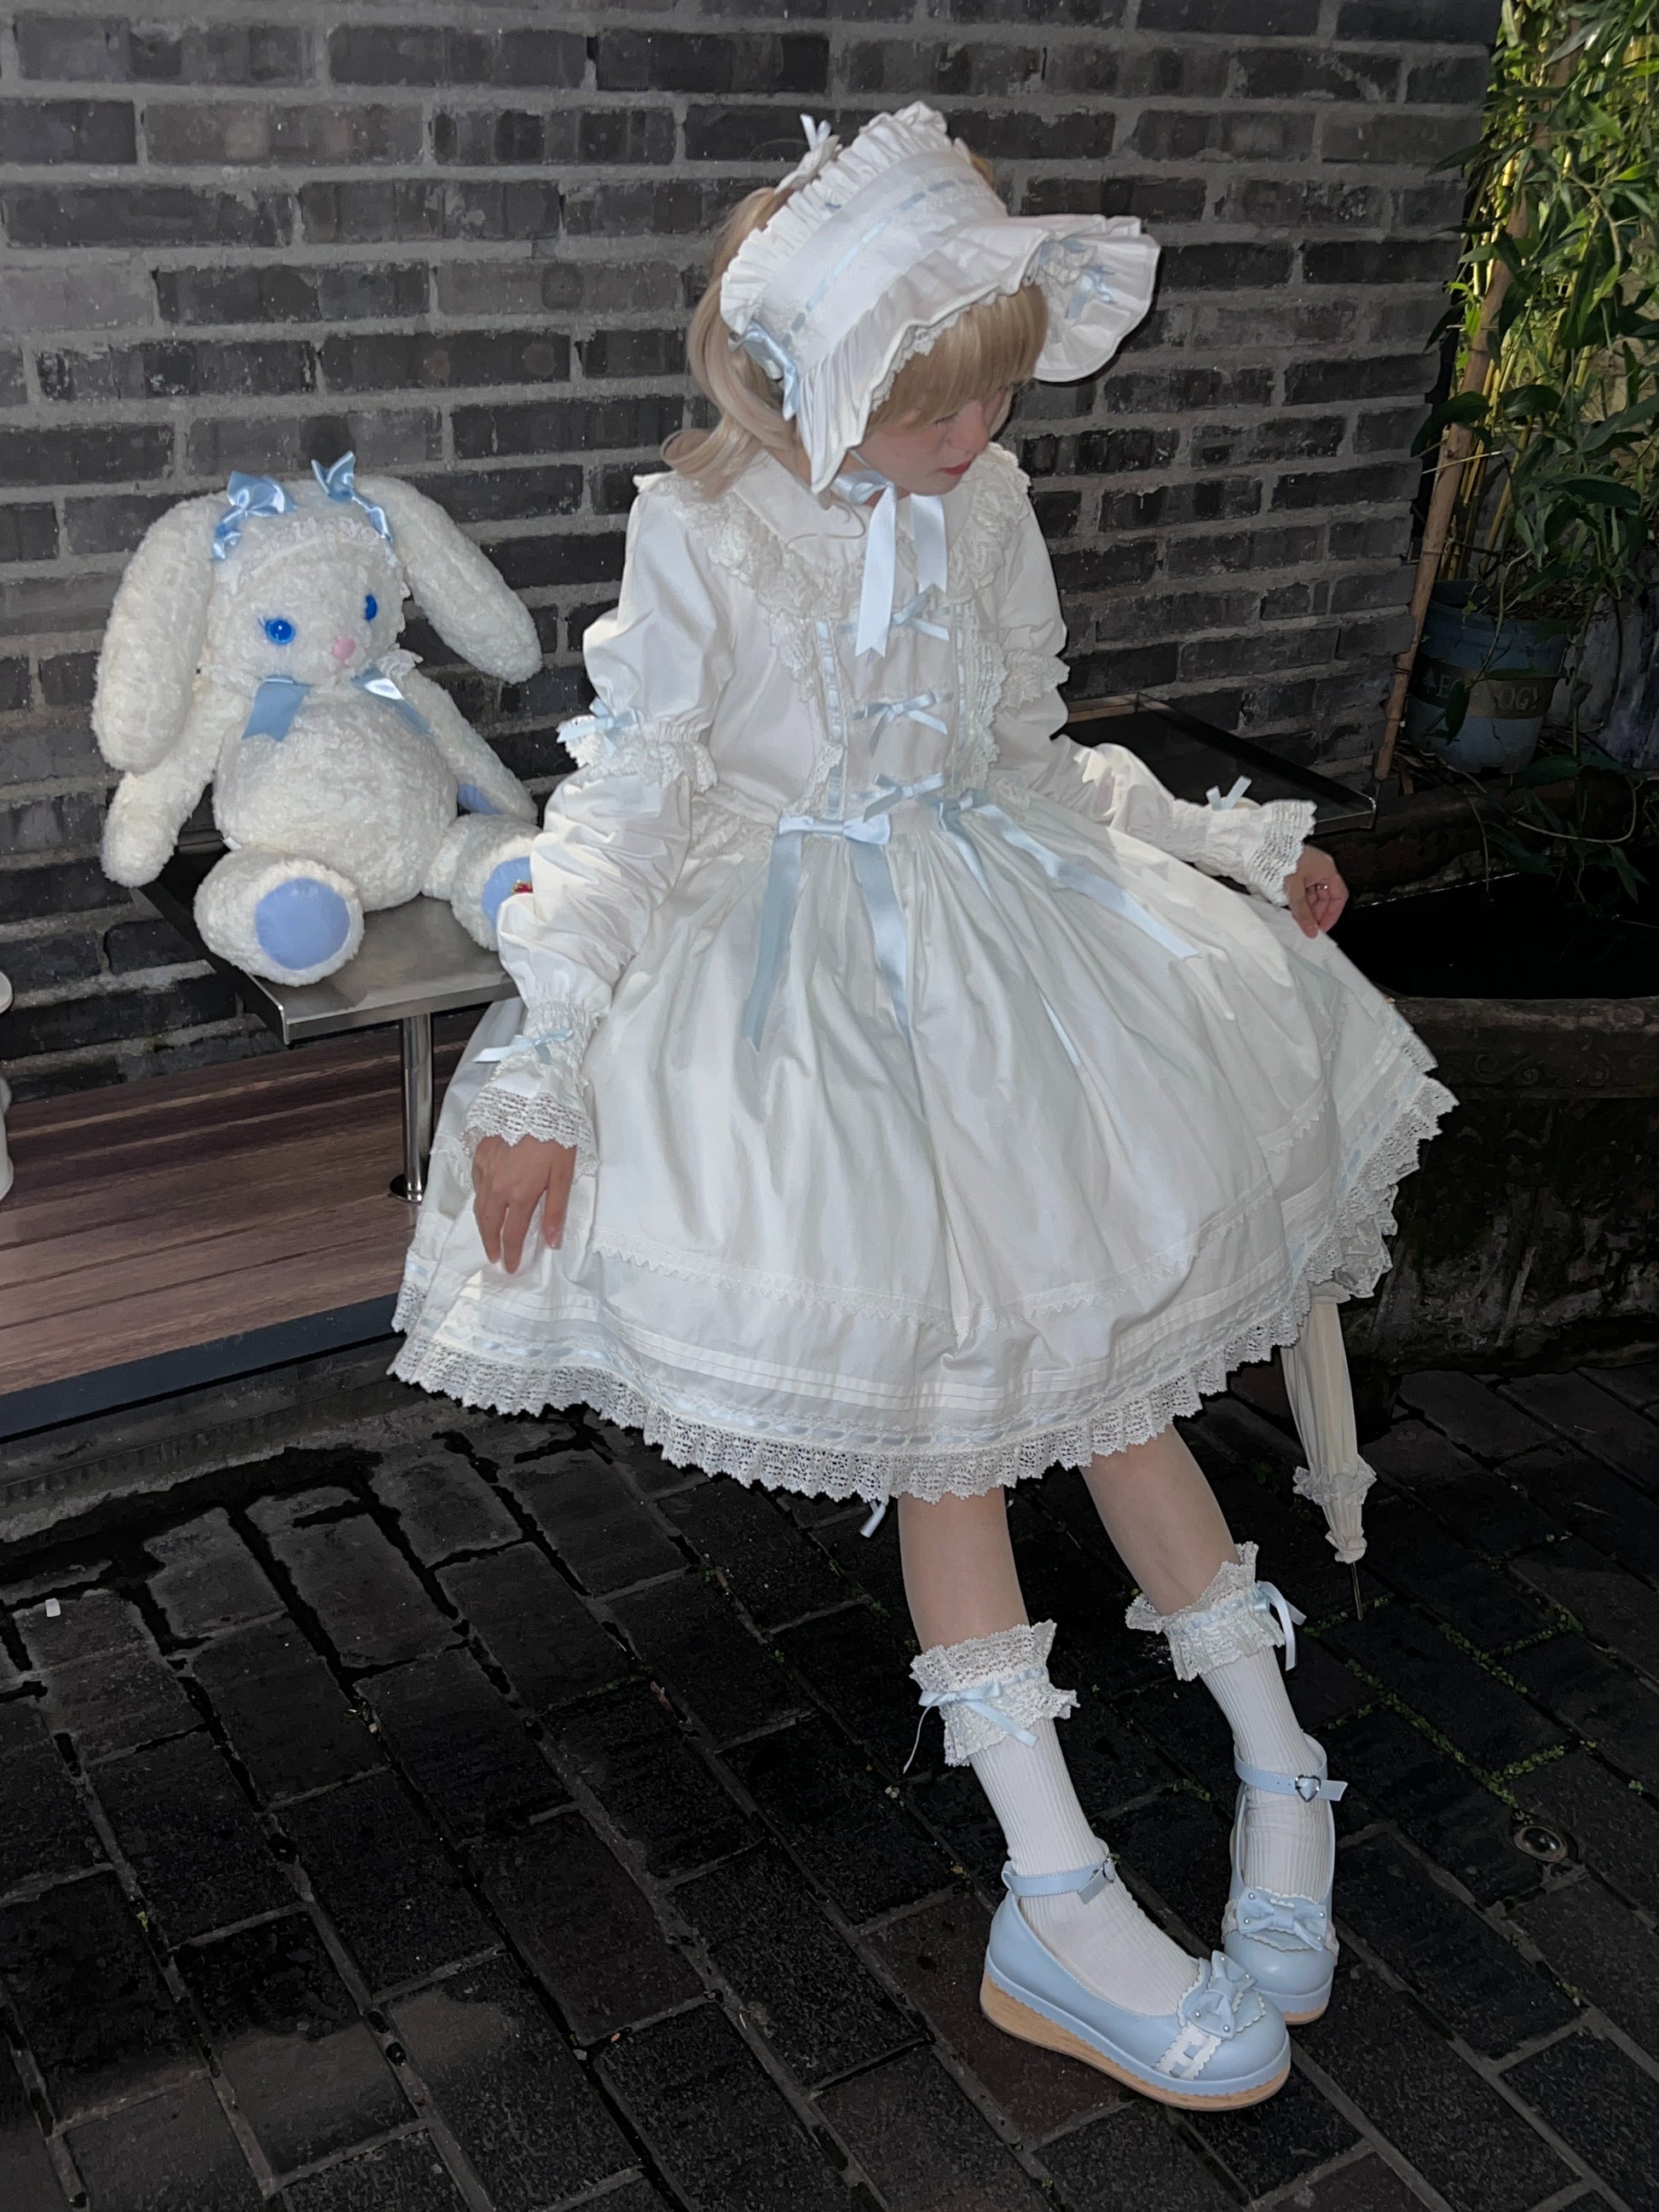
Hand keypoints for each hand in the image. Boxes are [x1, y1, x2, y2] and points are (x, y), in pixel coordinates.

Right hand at [472, 1134, 575, 1271]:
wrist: (534, 1100)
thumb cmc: (555, 1134)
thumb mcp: (563, 1174)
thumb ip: (556, 1210)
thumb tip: (552, 1241)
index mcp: (520, 1194)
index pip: (511, 1235)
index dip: (510, 1254)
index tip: (510, 1267)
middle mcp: (497, 1186)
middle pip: (488, 1224)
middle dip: (490, 1245)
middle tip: (494, 1257)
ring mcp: (485, 1169)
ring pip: (479, 1206)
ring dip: (482, 1225)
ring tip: (487, 1236)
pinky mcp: (480, 1153)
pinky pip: (476, 1183)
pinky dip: (480, 1197)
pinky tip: (486, 1198)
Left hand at [1283, 846, 1347, 938]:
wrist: (1262, 848)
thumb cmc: (1281, 860)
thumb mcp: (1294, 890)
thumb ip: (1303, 912)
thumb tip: (1310, 929)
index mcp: (1327, 869)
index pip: (1339, 896)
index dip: (1333, 914)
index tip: (1323, 927)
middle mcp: (1320, 868)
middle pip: (1325, 897)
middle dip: (1317, 913)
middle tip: (1308, 927)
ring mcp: (1308, 869)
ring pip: (1312, 895)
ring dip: (1306, 909)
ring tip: (1297, 920)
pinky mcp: (1296, 870)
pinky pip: (1302, 890)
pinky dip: (1298, 901)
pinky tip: (1291, 910)